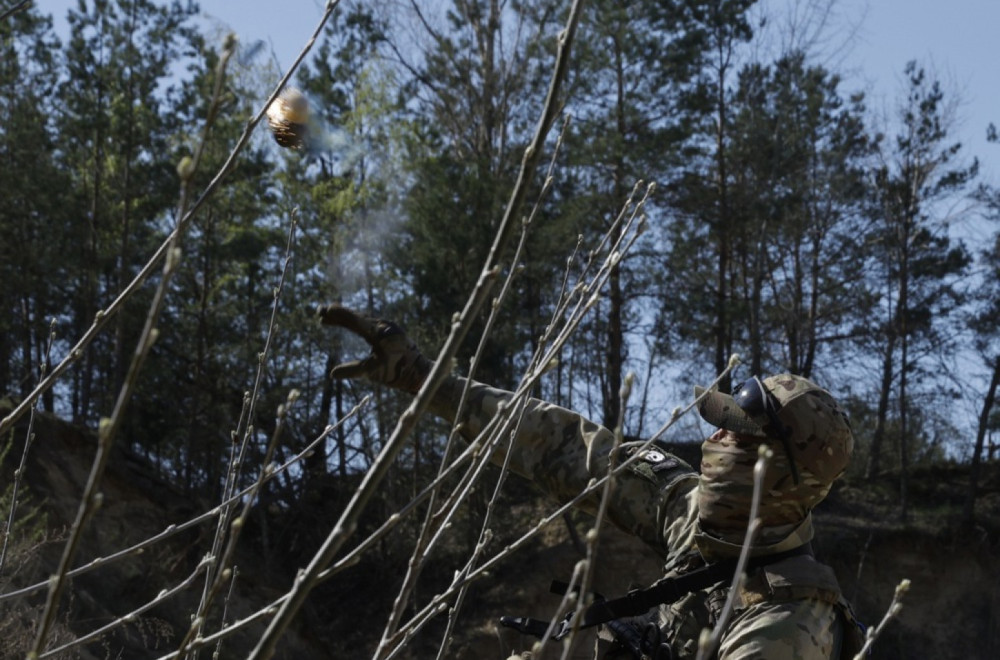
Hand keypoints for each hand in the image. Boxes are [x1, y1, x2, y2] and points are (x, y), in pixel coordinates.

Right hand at [316, 304, 430, 393]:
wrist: (419, 372)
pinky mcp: (388, 330)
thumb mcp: (374, 373)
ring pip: (362, 318)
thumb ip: (354, 371)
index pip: (356, 321)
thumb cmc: (397, 373)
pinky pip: (368, 322)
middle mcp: (384, 326)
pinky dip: (355, 321)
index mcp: (380, 334)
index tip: (326, 310)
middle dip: (337, 314)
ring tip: (327, 316)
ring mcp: (387, 326)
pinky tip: (346, 321)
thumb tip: (332, 374)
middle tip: (319, 310)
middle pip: (356, 316)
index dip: (339, 315)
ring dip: (345, 317)